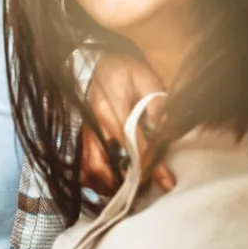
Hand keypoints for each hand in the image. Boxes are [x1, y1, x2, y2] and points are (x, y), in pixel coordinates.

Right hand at [81, 52, 174, 194]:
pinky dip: (92, 179)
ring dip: (105, 184)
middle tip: (141, 188)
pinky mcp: (82, 135)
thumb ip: (155, 104)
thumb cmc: (123, 69)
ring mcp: (84, 131)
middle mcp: (94, 125)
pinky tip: (107, 182)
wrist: (97, 59)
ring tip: (124, 189)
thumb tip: (161, 130)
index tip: (166, 181)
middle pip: (101, 165)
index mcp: (112, 111)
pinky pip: (81, 164)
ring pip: (88, 168)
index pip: (133, 146)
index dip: (150, 166)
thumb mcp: (145, 78)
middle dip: (121, 182)